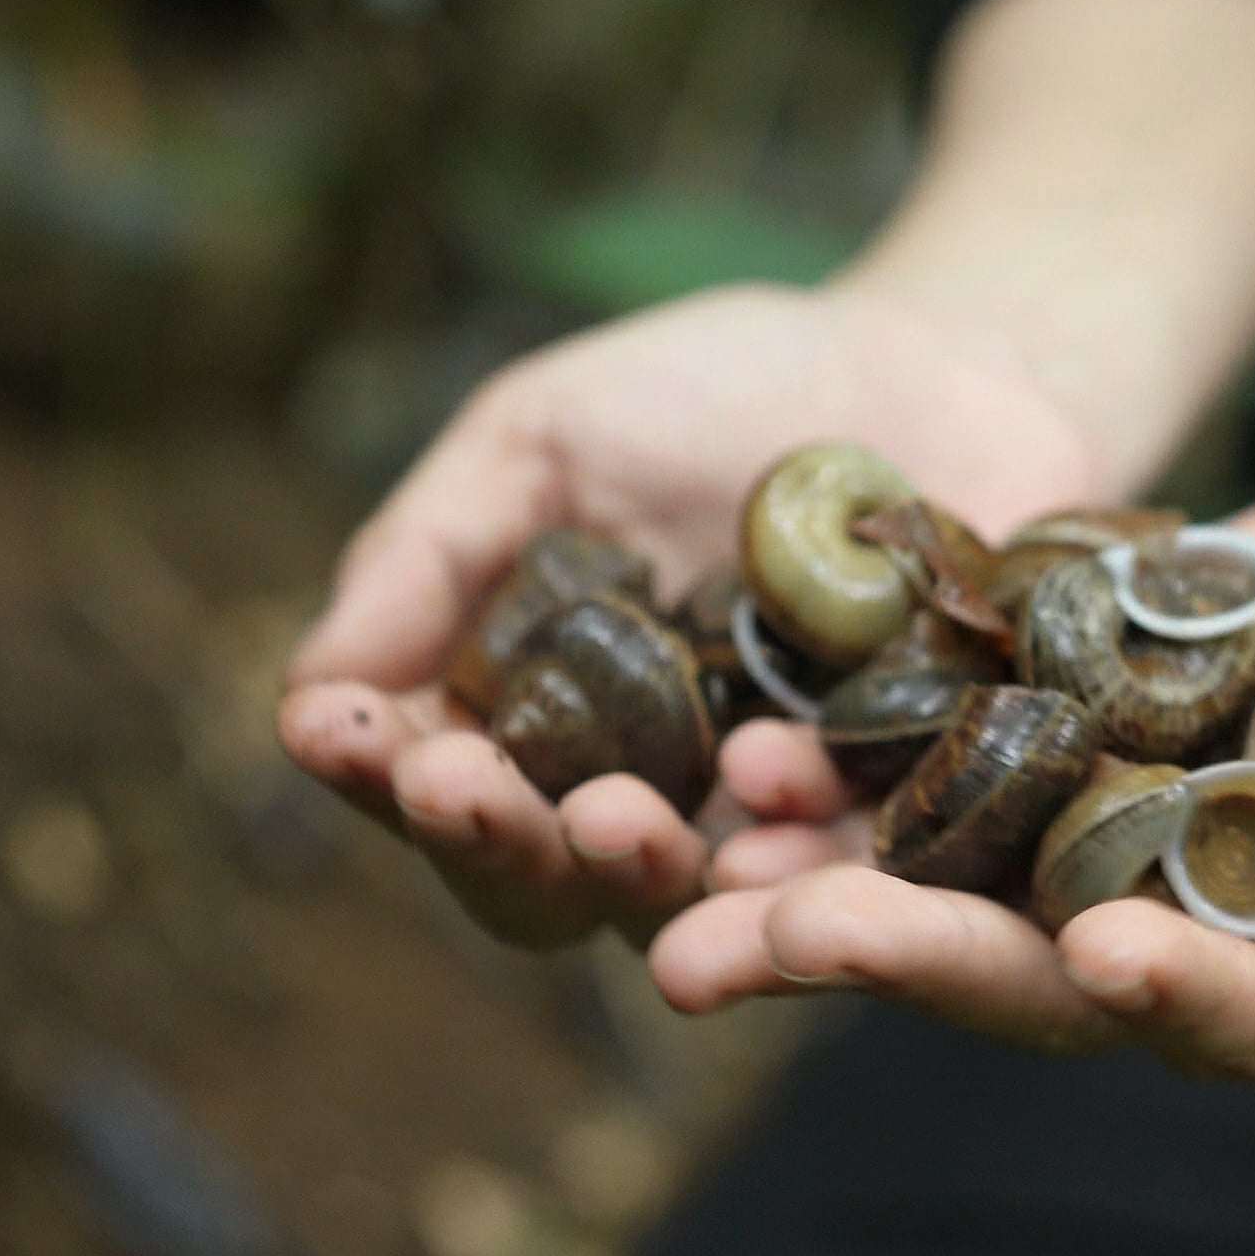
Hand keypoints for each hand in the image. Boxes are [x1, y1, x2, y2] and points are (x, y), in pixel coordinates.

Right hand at [278, 283, 1104, 947]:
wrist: (947, 360)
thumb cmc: (721, 392)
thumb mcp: (547, 435)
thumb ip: (433, 553)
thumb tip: (307, 693)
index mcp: (531, 716)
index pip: (430, 779)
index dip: (376, 770)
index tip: (340, 733)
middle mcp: (635, 791)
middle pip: (535, 872)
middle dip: (486, 837)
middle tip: (460, 787)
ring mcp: (764, 816)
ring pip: (676, 895)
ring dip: (627, 870)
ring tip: (610, 818)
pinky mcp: (898, 814)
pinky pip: (841, 867)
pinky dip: (796, 857)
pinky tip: (765, 812)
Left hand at [646, 464, 1254, 1087]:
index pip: (1247, 1022)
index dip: (1174, 996)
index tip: (1100, 952)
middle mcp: (1191, 957)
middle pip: (1046, 982)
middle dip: (916, 965)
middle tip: (795, 941)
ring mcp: (1101, 869)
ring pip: (947, 904)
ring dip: (822, 899)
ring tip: (702, 875)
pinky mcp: (1041, 774)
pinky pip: (924, 792)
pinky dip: (834, 788)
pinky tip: (743, 757)